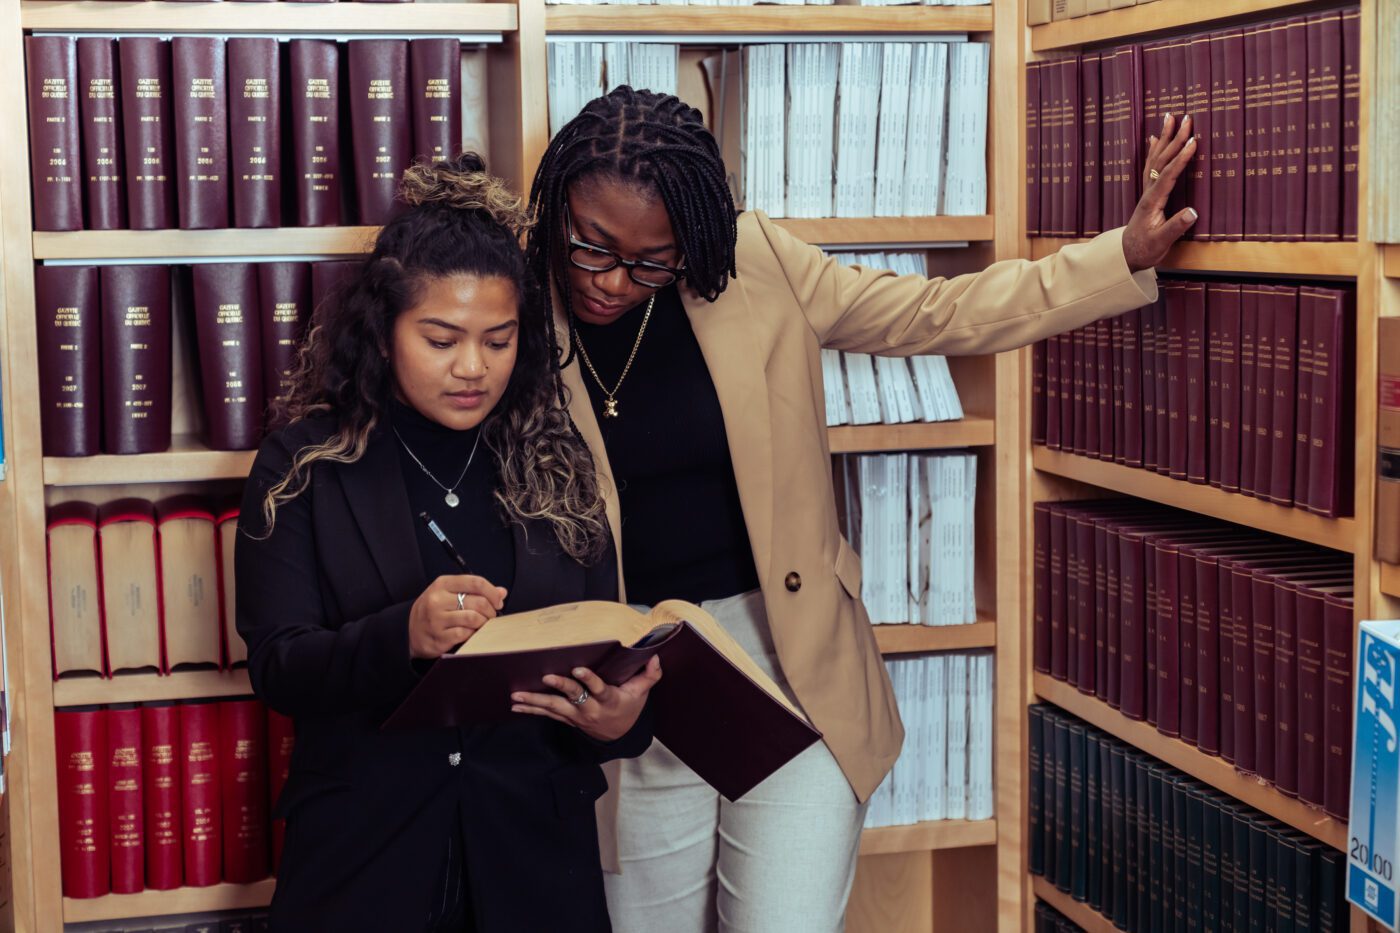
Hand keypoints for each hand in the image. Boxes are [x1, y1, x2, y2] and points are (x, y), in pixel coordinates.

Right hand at [408, 574, 507, 658]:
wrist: (409, 631)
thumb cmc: (434, 610)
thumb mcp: (449, 593)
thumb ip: (474, 591)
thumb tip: (502, 592)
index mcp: (442, 584)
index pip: (476, 582)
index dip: (492, 592)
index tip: (498, 600)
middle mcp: (437, 600)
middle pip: (478, 602)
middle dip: (491, 610)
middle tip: (491, 615)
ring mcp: (436, 619)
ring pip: (474, 618)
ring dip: (484, 623)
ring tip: (482, 623)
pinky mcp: (439, 637)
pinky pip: (465, 634)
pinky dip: (473, 634)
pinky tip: (471, 633)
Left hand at [511, 657, 662, 742]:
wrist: (618, 735)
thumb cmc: (629, 707)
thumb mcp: (642, 693)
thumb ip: (650, 675)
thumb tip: (655, 656)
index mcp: (608, 700)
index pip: (598, 689)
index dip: (588, 680)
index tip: (578, 670)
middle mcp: (590, 709)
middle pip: (573, 699)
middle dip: (559, 688)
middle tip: (546, 677)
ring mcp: (576, 716)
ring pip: (554, 708)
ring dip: (535, 702)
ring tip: (517, 696)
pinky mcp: (567, 719)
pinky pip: (547, 714)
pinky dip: (531, 710)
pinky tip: (516, 706)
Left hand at [1121, 113, 1198, 272]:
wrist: (1126, 255)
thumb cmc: (1145, 250)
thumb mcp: (1161, 243)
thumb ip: (1175, 228)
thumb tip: (1192, 212)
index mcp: (1153, 201)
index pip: (1168, 175)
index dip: (1181, 158)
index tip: (1193, 142)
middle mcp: (1148, 192)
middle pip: (1161, 160)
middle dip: (1175, 138)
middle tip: (1187, 118)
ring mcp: (1147, 191)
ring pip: (1155, 159)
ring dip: (1164, 138)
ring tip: (1170, 117)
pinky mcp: (1148, 193)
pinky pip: (1150, 166)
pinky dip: (1154, 150)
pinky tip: (1154, 139)